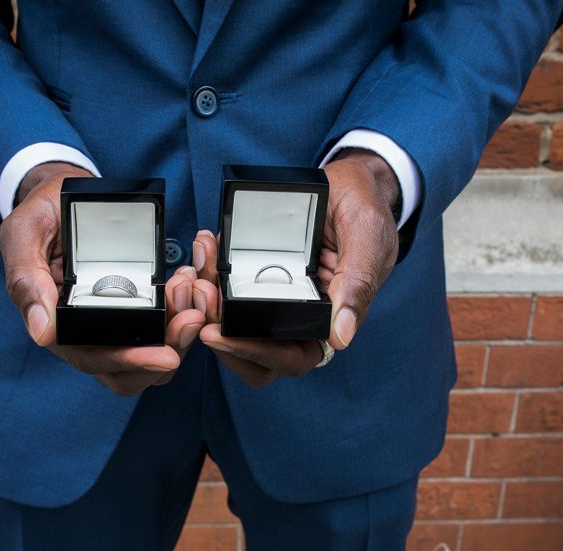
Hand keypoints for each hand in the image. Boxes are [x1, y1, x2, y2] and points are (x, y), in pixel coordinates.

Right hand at [0, 162, 203, 395]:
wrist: (63, 197)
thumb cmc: (41, 218)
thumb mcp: (24, 237)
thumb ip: (26, 280)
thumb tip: (42, 333)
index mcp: (60, 328)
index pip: (97, 361)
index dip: (132, 363)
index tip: (167, 358)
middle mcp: (91, 334)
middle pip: (136, 368)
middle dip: (171, 348)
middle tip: (193, 319)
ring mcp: (119, 322)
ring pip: (158, 349)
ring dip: (183, 331)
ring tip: (197, 297)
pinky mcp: (141, 306)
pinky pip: (169, 322)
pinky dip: (186, 308)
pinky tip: (194, 283)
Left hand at [189, 149, 399, 386]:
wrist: (352, 180)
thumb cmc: (365, 211)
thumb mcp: (366, 240)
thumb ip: (356, 285)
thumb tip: (341, 337)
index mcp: (329, 321)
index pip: (290, 357)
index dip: (254, 353)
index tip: (219, 335)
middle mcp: (300, 315)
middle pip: (252, 351)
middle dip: (219, 331)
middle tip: (199, 295)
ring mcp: (276, 295)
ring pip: (233, 322)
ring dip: (206, 302)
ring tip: (195, 270)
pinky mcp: (259, 272)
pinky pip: (227, 284)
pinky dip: (210, 270)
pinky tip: (204, 247)